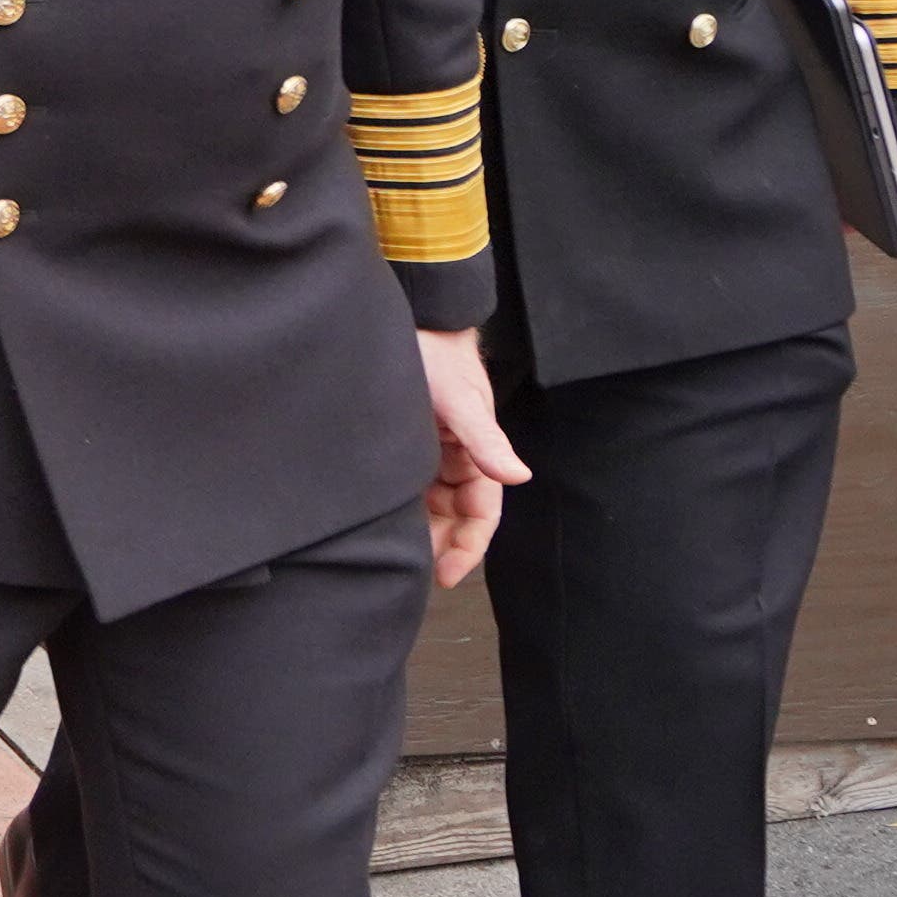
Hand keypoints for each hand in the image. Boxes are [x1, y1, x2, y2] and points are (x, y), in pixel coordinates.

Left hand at [416, 328, 527, 588]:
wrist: (411, 322)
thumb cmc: (439, 355)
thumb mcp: (460, 400)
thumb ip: (485, 439)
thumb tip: (517, 475)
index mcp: (478, 453)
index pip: (481, 513)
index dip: (469, 546)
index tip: (447, 575)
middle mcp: (457, 457)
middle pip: (454, 516)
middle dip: (439, 545)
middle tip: (411, 570)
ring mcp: (431, 452)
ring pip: (430, 505)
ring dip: (419, 529)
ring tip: (393, 550)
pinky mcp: (406, 444)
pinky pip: (409, 485)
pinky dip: (400, 506)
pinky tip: (380, 521)